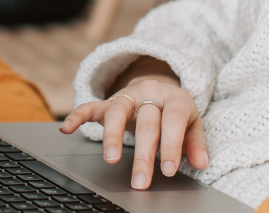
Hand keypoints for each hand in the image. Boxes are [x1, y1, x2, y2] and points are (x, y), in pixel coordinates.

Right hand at [59, 68, 207, 189]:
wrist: (159, 87)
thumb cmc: (175, 112)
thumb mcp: (192, 124)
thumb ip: (195, 143)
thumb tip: (202, 163)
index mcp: (174, 98)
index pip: (173, 120)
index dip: (171, 145)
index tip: (168, 171)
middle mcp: (150, 93)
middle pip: (146, 121)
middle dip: (144, 154)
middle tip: (141, 181)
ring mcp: (127, 95)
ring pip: (118, 111)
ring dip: (113, 136)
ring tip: (112, 160)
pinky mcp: (108, 101)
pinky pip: (90, 106)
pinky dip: (77, 116)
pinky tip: (66, 129)